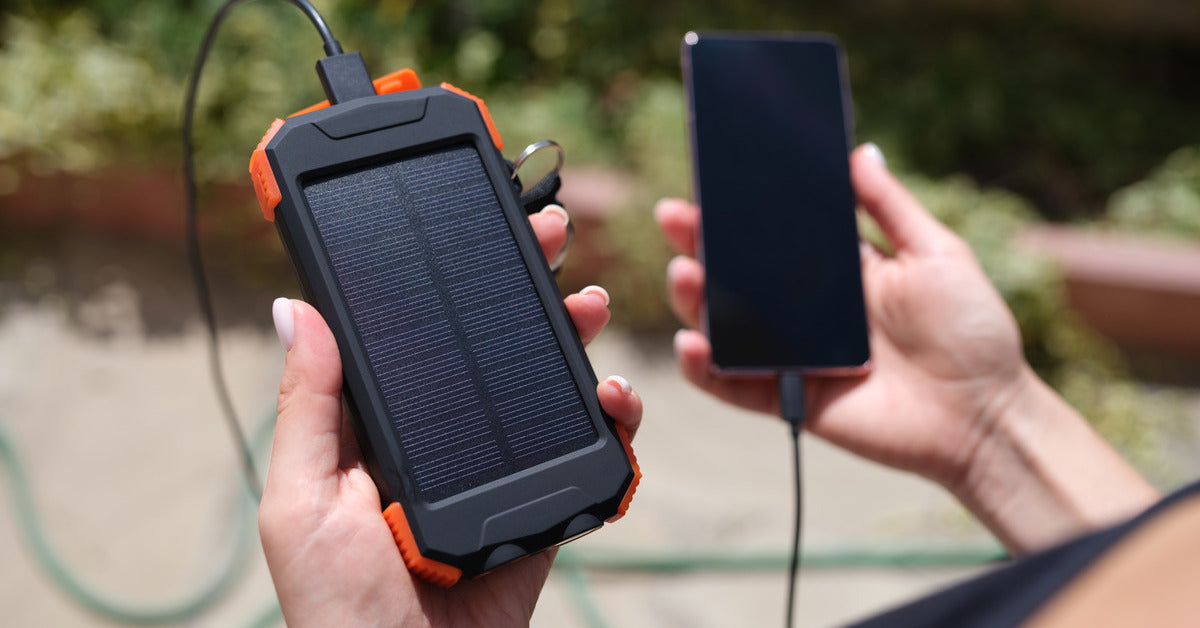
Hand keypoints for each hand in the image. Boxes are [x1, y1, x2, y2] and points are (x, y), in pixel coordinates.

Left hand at [259, 206, 642, 626]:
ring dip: (574, 337)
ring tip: (590, 306)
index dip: (447, 275)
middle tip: (551, 232)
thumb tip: (293, 307)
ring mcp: (498, 470)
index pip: (420, 333)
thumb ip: (310, 405)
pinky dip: (613, 419)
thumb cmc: (336, 605)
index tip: (476, 219)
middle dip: (525, 284)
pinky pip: (588, 451)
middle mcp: (444, 438)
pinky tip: (615, 397)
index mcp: (382, 427)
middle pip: (492, 346)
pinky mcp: (543, 505)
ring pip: (546, 386)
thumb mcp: (304, 499)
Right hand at [658, 145, 1156, 551]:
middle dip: (700, 244)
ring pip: (726, 326)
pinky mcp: (790, 399)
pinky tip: (693, 343)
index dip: (740, 210)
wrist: (987, 416)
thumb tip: (859, 150)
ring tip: (684, 273)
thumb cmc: (973, 332)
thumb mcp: (937, 254)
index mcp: (839, 271)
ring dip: (695, 299)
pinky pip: (734, 385)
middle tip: (675, 217)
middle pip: (738, 275)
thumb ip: (891, 206)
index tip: (710, 180)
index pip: (776, 233)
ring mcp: (794, 355)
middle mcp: (807, 310)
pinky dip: (706, 369)